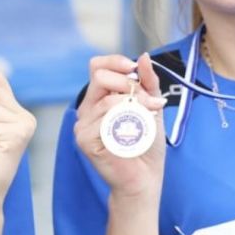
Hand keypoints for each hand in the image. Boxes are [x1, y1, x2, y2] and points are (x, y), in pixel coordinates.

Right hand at [73, 53, 166, 202]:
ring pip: (107, 99)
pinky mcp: (84, 139)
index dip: (115, 61)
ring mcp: (83, 124)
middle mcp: (87, 108)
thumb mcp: (152, 106)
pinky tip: (134, 133)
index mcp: (100, 97)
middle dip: (128, 84)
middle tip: (148, 101)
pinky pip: (104, 119)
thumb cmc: (146, 144)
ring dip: (135, 105)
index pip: (97, 66)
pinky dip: (125, 122)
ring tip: (149, 118)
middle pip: (99, 76)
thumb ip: (148, 82)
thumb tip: (144, 57)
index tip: (133, 69)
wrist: (145, 177)